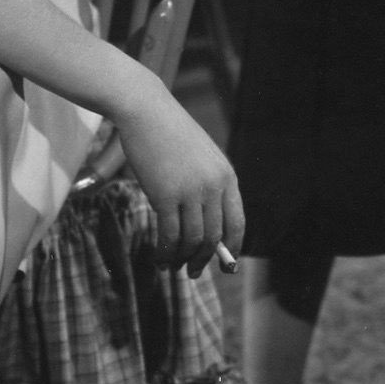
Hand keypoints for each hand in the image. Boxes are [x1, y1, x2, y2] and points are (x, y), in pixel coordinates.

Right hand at [110, 82, 245, 276]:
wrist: (147, 112)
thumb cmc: (171, 135)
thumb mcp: (201, 159)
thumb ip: (207, 188)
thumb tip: (206, 228)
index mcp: (227, 176)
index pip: (237, 221)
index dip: (232, 247)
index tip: (226, 264)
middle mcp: (213, 185)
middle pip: (214, 235)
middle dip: (204, 259)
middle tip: (194, 272)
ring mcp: (191, 191)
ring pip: (192, 239)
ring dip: (183, 258)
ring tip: (173, 266)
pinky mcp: (165, 195)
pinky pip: (170, 234)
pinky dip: (166, 251)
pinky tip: (161, 258)